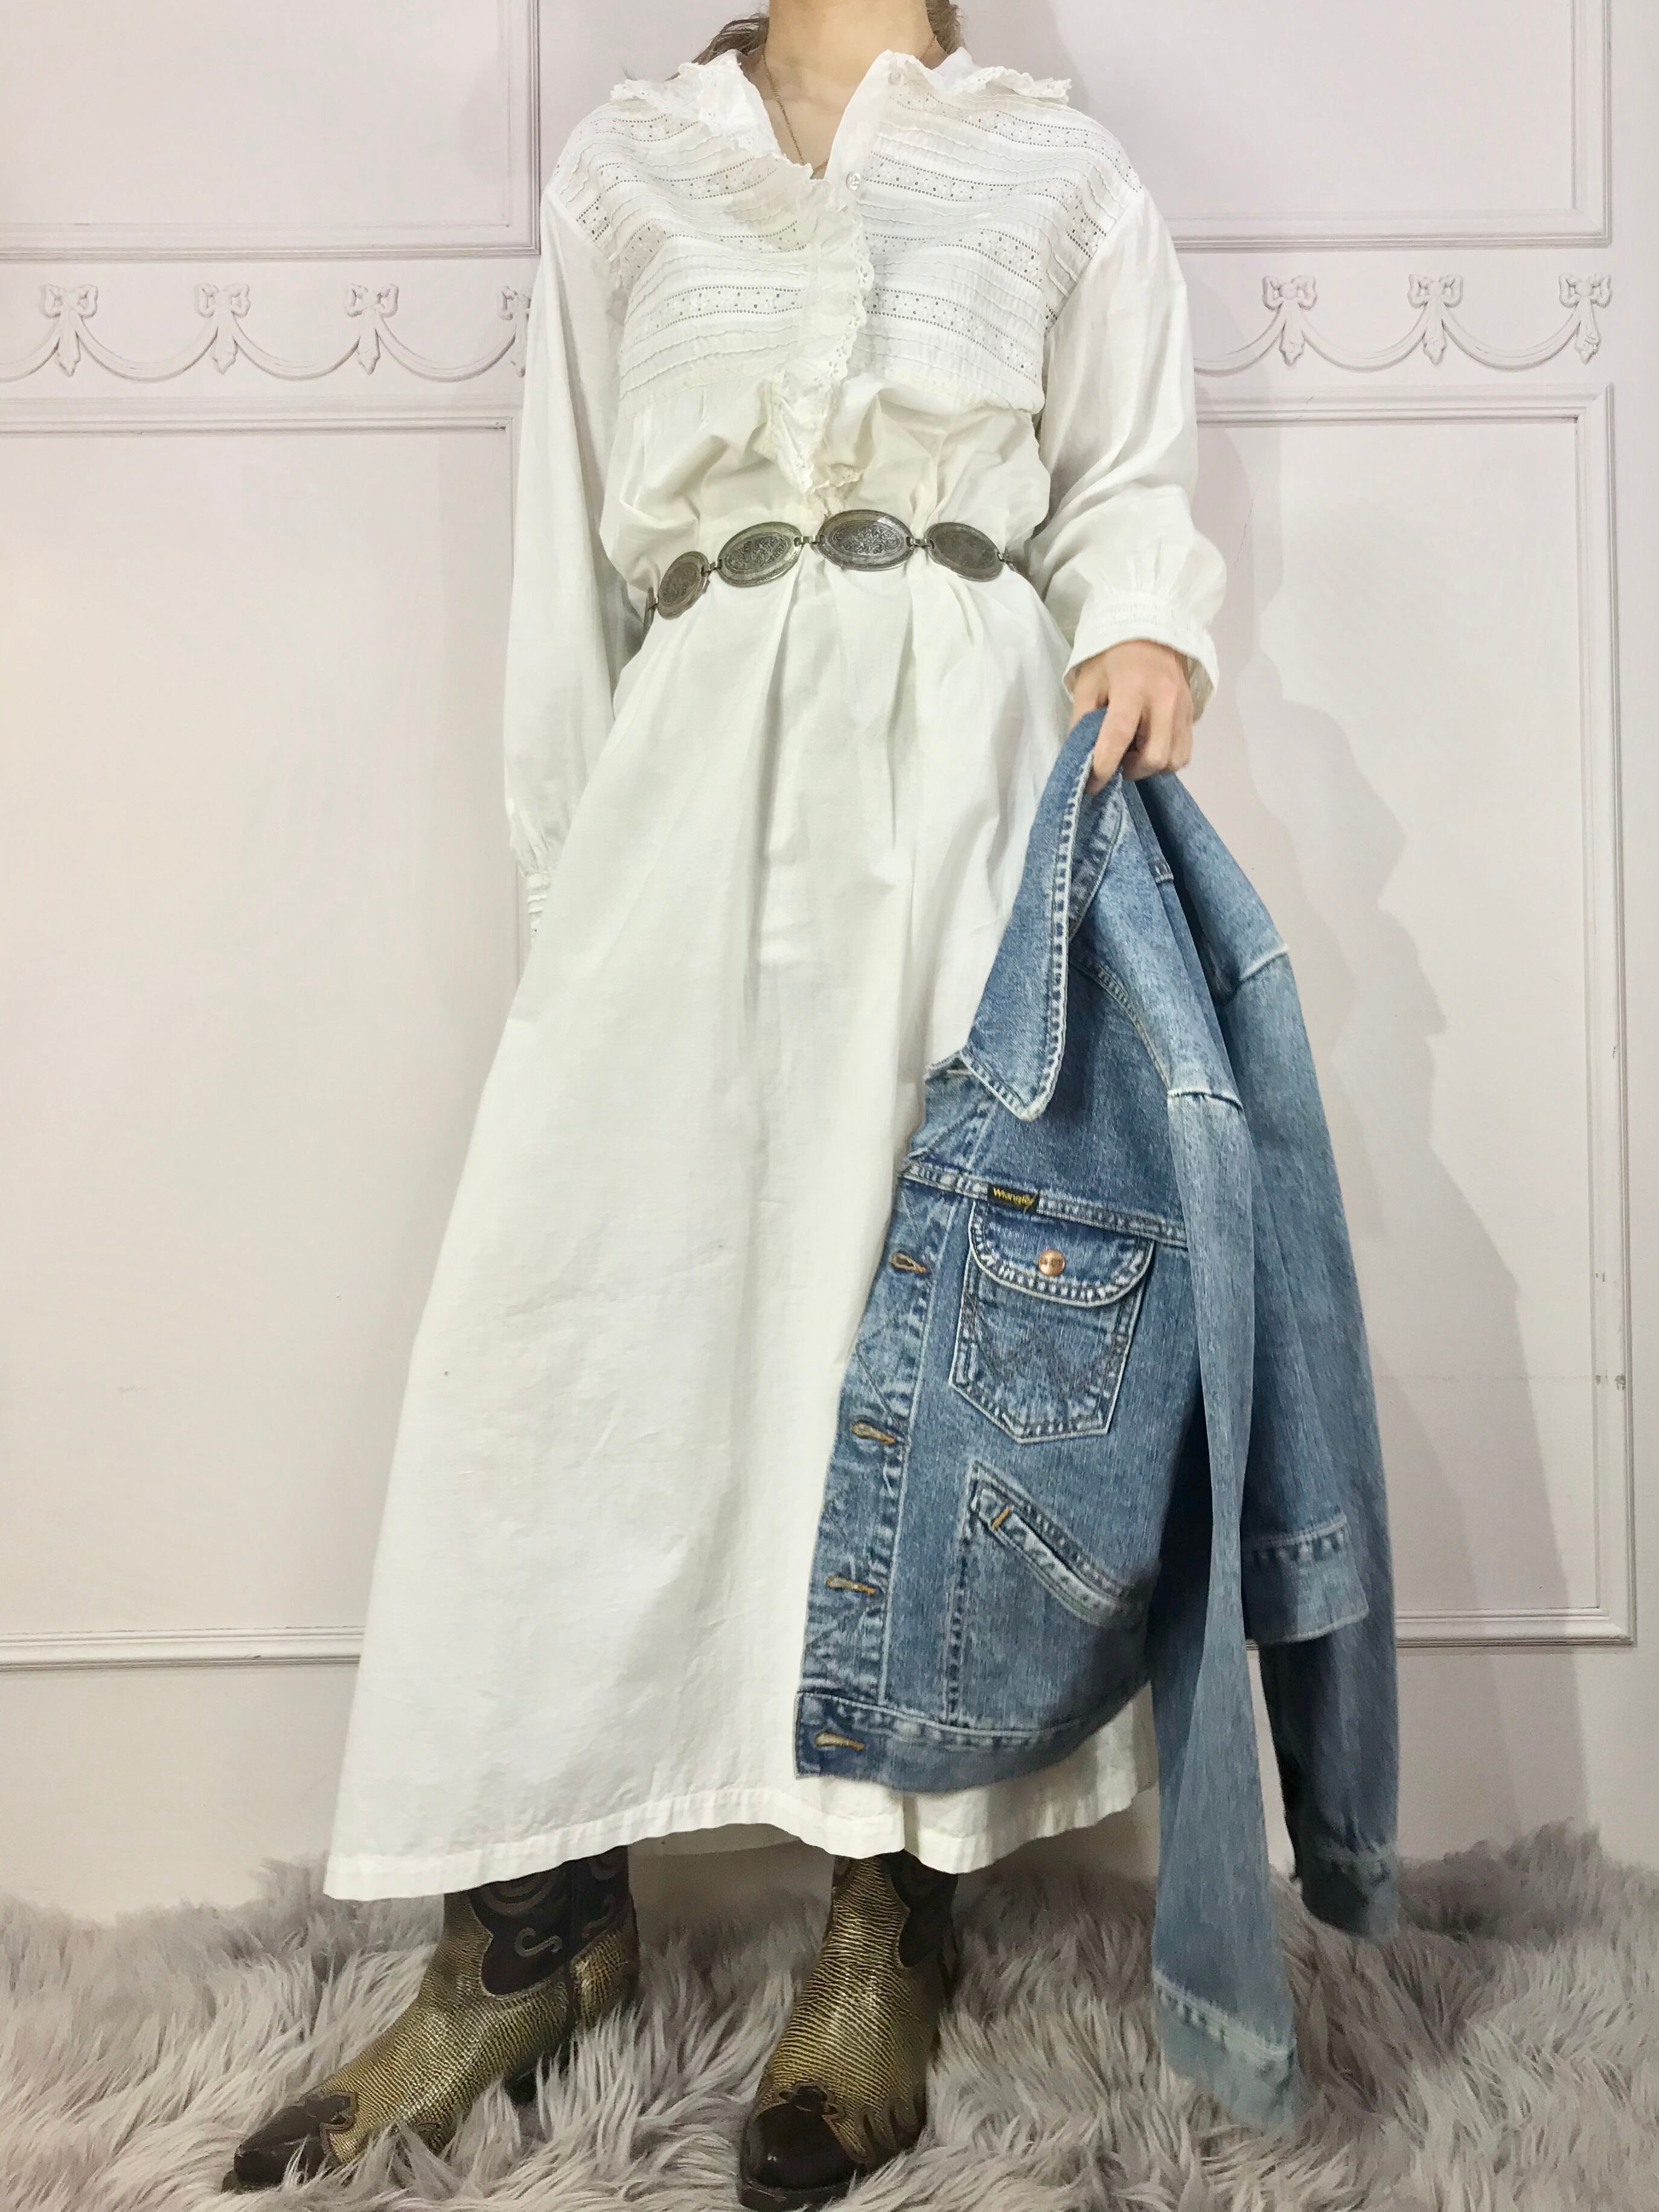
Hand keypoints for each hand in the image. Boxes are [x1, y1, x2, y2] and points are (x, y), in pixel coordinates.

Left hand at [1068, 639, 1193, 790]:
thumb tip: (1082, 759)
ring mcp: (1183, 708)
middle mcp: (1164, 700)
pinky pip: (1184, 752)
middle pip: (1154, 757)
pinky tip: (1149, 745)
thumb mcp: (1087, 683)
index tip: (1091, 786)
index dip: (1103, 768)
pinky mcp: (1192, 713)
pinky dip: (1166, 759)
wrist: (1149, 631)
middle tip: (1117, 760)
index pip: (1118, 737)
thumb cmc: (1111, 657)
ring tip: (1134, 751)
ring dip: (1150, 767)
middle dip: (1131, 769)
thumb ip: (1082, 722)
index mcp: (1133, 688)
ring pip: (1173, 760)